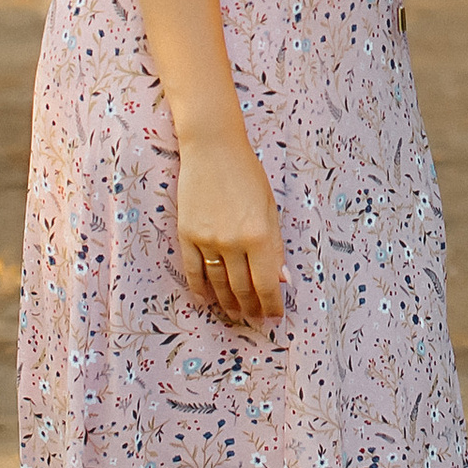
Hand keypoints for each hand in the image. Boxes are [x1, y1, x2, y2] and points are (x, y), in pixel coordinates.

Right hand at [173, 123, 283, 322]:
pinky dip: (200, 289)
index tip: (274, 316)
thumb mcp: (270, 208)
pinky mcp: (187, 235)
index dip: (271, 305)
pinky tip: (206, 300)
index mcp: (260, 235)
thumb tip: (280, 280)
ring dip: (227, 303)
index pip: (266, 284)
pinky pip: (193, 271)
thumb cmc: (248, 175)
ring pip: (218, 284)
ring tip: (235, 314)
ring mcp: (207, 240)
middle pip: (242, 289)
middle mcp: (233, 242)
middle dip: (251, 308)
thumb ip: (274, 246)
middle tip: (255, 318)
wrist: (213, 149)